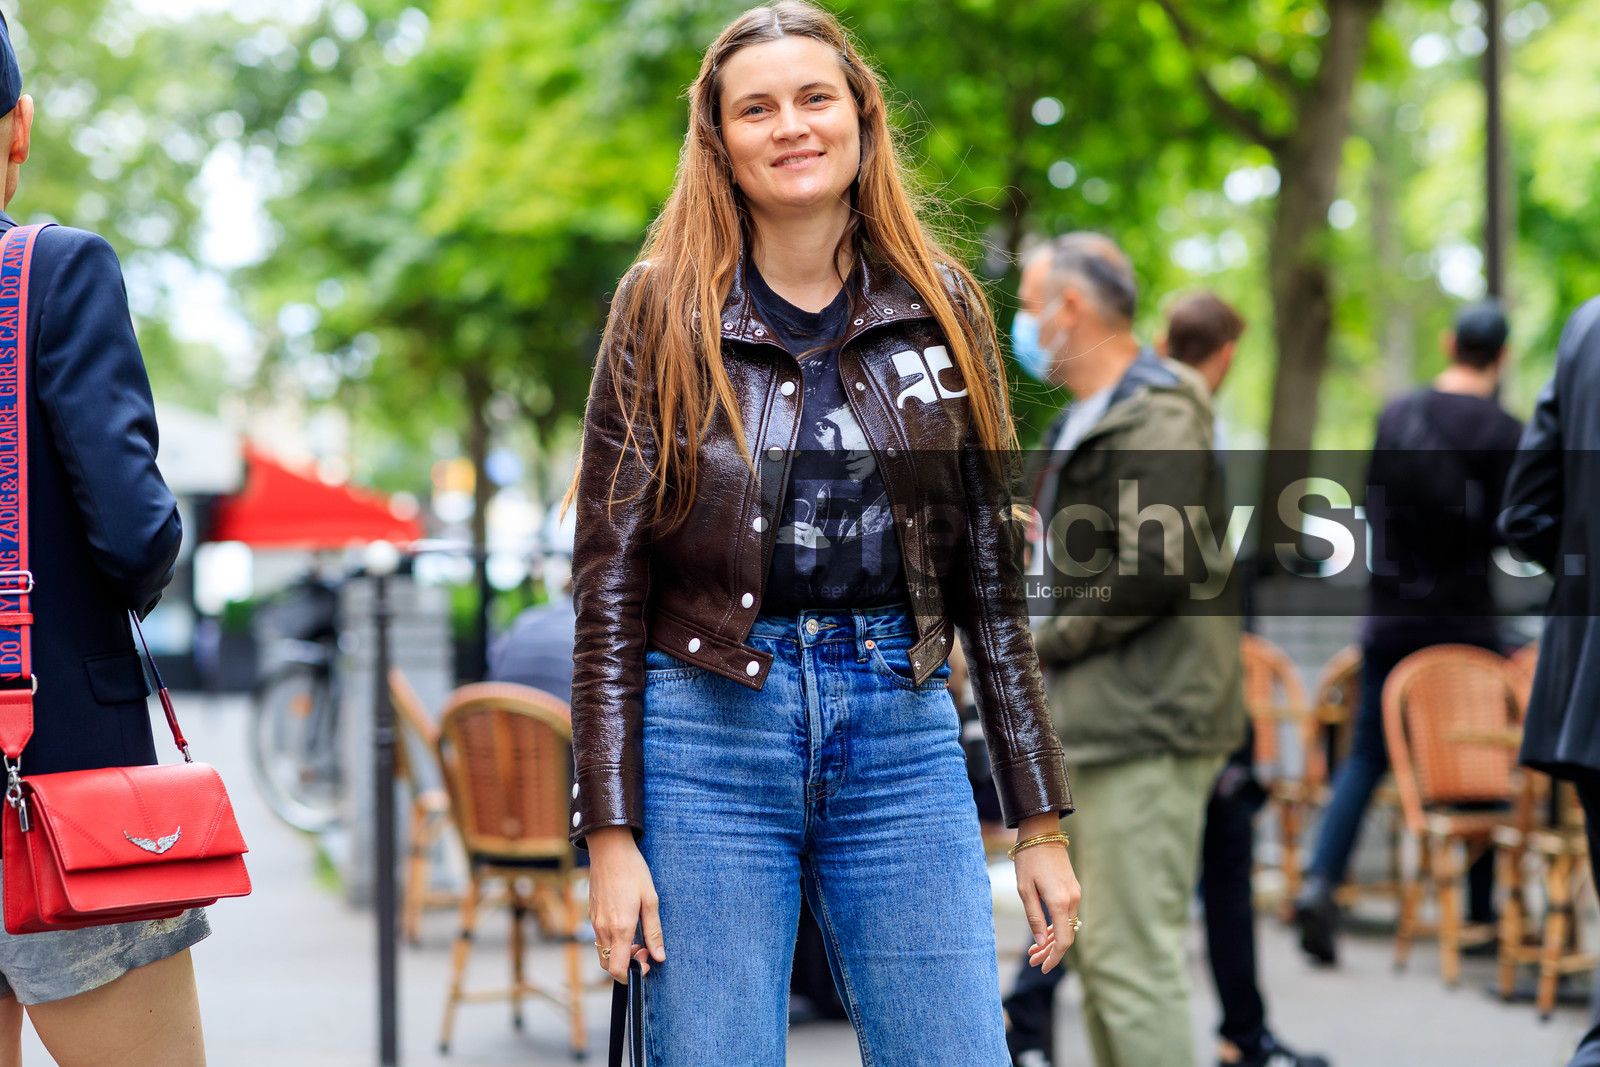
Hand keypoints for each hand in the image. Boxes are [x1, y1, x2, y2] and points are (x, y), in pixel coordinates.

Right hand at [587, 826, 665, 980]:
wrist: (609, 849)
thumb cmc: (633, 871)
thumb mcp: (651, 899)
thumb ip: (654, 931)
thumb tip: (660, 956)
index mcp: (620, 927)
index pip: (617, 969)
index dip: (632, 974)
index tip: (647, 961)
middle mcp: (603, 928)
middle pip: (608, 965)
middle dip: (626, 966)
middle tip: (644, 949)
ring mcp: (594, 921)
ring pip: (603, 953)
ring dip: (619, 954)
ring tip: (637, 937)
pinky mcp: (591, 914)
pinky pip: (599, 939)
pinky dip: (612, 943)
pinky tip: (626, 927)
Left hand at [1013, 817, 1080, 974]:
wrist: (1042, 832)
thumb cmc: (1029, 860)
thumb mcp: (1025, 890)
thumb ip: (1034, 917)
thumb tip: (1040, 943)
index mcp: (1060, 902)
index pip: (1063, 940)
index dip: (1053, 957)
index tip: (1042, 968)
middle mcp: (1072, 899)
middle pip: (1066, 936)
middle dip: (1050, 952)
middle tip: (1033, 962)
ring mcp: (1075, 893)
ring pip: (1067, 925)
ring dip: (1052, 940)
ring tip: (1034, 951)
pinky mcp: (1073, 888)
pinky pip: (1067, 914)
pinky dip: (1056, 926)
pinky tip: (1043, 932)